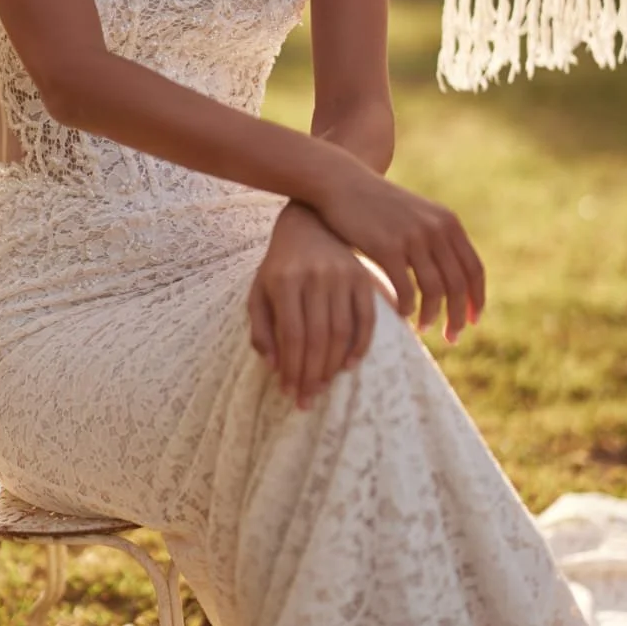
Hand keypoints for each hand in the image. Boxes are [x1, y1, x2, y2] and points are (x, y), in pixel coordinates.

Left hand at [248, 202, 395, 406]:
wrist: (311, 225)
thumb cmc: (280, 265)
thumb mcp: (260, 290)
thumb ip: (261, 327)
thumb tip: (273, 365)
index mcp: (285, 280)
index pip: (291, 334)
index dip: (291, 367)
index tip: (288, 392)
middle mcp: (315, 277)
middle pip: (316, 337)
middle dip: (311, 374)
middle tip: (307, 400)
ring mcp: (342, 276)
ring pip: (340, 332)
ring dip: (332, 366)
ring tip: (322, 388)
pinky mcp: (363, 278)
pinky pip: (366, 318)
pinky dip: (360, 345)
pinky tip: (349, 365)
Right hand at [313, 158, 484, 342]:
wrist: (342, 183)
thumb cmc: (377, 206)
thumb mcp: (416, 215)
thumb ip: (435, 239)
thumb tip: (450, 277)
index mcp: (447, 222)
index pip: (474, 269)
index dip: (477, 299)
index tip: (473, 321)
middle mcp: (435, 229)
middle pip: (458, 285)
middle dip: (459, 316)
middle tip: (452, 338)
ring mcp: (412, 238)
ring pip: (434, 290)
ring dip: (432, 315)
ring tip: (425, 329)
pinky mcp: (387, 247)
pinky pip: (405, 289)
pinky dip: (407, 307)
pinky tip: (402, 315)